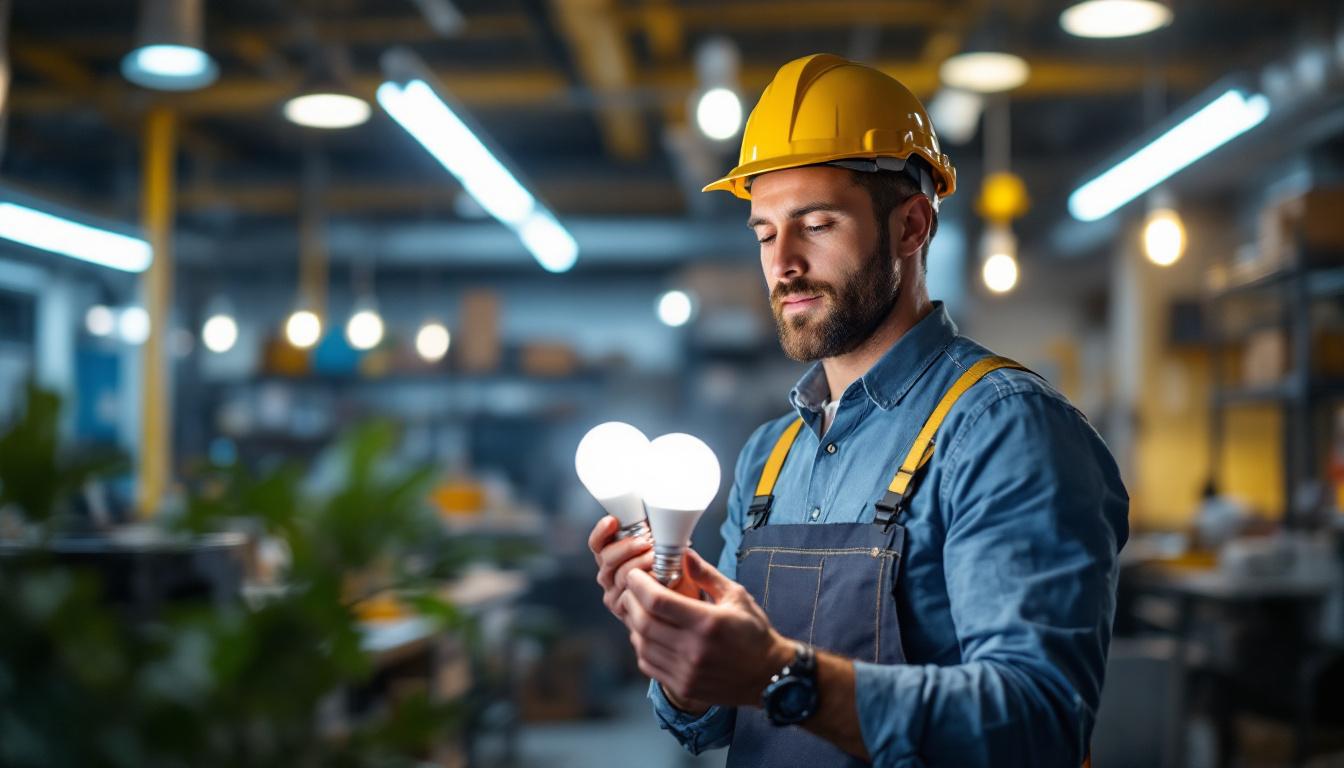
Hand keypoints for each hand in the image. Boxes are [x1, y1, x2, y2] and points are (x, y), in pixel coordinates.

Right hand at [588, 516, 697, 619]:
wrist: (685, 602)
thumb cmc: (674, 571)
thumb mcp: (661, 547)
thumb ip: (654, 534)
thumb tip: (658, 517)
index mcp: (611, 556)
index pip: (597, 543)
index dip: (602, 531)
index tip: (613, 520)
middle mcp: (608, 576)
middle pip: (606, 558)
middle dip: (626, 547)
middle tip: (647, 541)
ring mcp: (614, 595)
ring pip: (620, 575)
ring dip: (639, 563)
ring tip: (657, 557)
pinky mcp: (625, 611)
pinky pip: (630, 595)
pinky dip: (644, 583)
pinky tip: (658, 577)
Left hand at [621, 549, 793, 708]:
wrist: (768, 676)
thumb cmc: (754, 632)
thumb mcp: (736, 596)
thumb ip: (706, 575)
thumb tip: (683, 554)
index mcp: (708, 623)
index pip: (658, 601)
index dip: (639, 585)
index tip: (635, 575)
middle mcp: (694, 650)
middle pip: (644, 622)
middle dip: (631, 601)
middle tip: (632, 590)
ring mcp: (686, 672)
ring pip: (642, 644)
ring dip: (634, 623)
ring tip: (639, 610)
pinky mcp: (683, 687)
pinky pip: (648, 664)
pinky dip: (642, 646)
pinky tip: (648, 634)